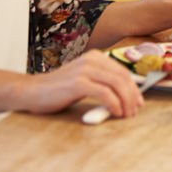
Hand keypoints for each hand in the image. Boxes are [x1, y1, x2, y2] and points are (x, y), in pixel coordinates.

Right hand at [21, 50, 142, 118]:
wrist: (32, 91)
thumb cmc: (59, 89)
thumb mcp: (84, 80)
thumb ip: (101, 82)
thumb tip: (126, 94)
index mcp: (95, 57)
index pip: (123, 71)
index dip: (134, 87)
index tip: (139, 101)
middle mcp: (92, 60)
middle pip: (123, 77)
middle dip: (133, 95)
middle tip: (135, 110)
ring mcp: (84, 70)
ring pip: (116, 84)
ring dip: (126, 101)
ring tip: (127, 114)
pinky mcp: (78, 83)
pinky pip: (104, 93)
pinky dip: (114, 103)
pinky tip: (116, 112)